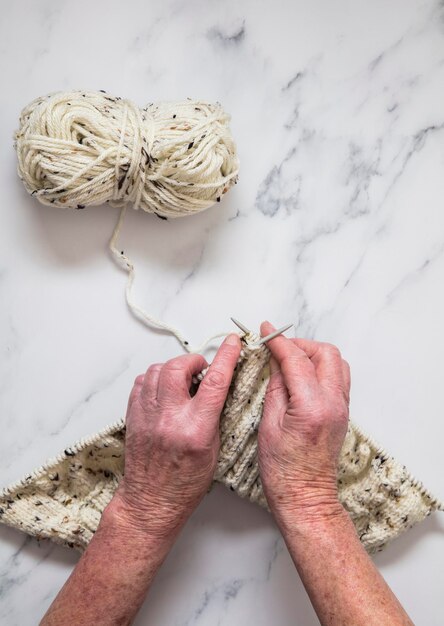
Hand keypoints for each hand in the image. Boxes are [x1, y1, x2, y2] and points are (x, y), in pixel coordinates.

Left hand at [111, 333, 240, 538]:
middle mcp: (170, 419)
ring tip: (182, 380)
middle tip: (201, 369)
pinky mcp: (133, 416)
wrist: (151, 501)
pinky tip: (164, 389)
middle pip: (178, 367)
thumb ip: (215, 415)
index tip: (232, 342)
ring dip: (173, 368)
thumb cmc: (185, 483)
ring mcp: (148, 416)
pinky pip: (142, 382)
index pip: (214, 382)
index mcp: (196, 429)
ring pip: (156, 370)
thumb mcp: (214, 450)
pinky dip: (155, 379)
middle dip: (193, 361)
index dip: (226, 357)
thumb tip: (218, 386)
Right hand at [257, 321, 349, 530]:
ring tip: (288, 360)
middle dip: (300, 344)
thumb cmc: (284, 471)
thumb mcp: (269, 426)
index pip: (297, 359)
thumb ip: (276, 388)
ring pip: (336, 363)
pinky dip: (319, 368)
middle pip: (325, 353)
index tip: (265, 330)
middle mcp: (333, 403)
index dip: (278, 340)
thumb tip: (275, 362)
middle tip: (277, 347)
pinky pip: (337, 378)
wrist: (306, 497)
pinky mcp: (342, 413)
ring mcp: (341, 408)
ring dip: (312, 355)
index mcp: (312, 406)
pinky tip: (300, 376)